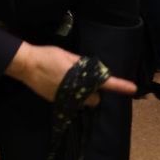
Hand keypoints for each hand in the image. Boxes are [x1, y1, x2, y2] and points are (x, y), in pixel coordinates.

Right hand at [5, 42, 136, 103]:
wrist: (26, 65)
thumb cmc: (48, 56)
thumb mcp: (67, 55)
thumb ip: (82, 63)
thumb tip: (94, 68)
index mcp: (82, 77)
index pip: (106, 83)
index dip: (121, 86)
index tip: (133, 88)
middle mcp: (77, 92)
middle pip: (95, 99)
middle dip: (94, 93)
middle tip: (85, 81)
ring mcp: (67, 100)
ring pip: (82, 103)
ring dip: (82, 96)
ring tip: (71, 84)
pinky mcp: (57, 103)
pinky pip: (70, 103)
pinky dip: (70, 97)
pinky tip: (60, 86)